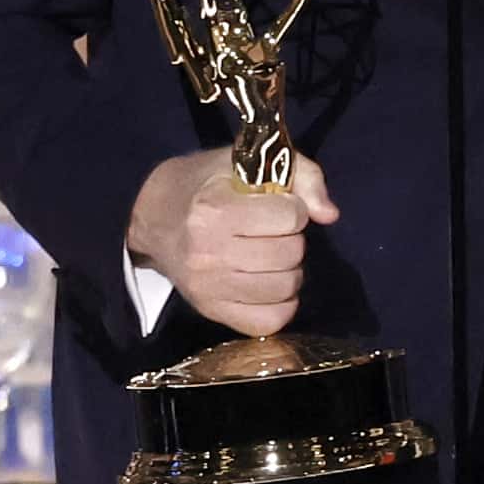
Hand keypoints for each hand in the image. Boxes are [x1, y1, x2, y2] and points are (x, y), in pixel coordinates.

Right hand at [132, 146, 332, 341]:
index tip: (278, 205)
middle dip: (293, 239)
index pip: (290, 217)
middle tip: (274, 232)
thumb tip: (329, 215)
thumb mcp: (248, 162)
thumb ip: (301, 176)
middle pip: (290, 254)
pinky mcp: (211, 310)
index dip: (293, 208)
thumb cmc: (206, 185)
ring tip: (272, 257)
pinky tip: (271, 284)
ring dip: (290, 271)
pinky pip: (269, 321)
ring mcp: (208, 286)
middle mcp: (208, 252)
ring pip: (285, 288)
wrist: (154, 218)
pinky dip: (281, 304)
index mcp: (214, 209)